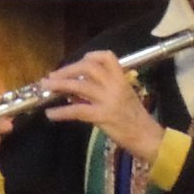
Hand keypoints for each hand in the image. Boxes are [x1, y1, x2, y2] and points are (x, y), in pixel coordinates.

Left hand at [41, 51, 161, 166]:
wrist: (146, 137)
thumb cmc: (136, 119)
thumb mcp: (124, 98)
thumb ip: (105, 90)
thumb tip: (77, 90)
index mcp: (122, 80)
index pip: (107, 58)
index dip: (91, 56)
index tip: (80, 61)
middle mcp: (115, 86)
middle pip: (88, 68)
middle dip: (68, 70)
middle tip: (52, 76)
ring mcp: (108, 100)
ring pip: (80, 86)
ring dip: (60, 85)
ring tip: (46, 87)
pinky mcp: (102, 116)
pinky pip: (78, 110)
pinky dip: (61, 112)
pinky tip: (51, 114)